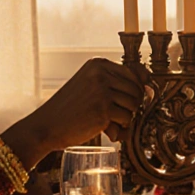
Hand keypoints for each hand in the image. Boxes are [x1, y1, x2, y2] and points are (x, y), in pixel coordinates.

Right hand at [27, 58, 146, 152]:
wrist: (47, 126)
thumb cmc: (70, 109)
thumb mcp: (90, 86)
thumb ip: (114, 82)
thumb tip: (148, 79)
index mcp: (98, 64)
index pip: (132, 74)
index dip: (134, 91)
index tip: (124, 103)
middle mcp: (101, 73)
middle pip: (136, 89)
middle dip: (130, 106)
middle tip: (116, 117)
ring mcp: (103, 90)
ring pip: (134, 104)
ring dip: (125, 118)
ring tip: (109, 123)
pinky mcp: (104, 109)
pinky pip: (127, 119)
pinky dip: (119, 128)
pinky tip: (105, 130)